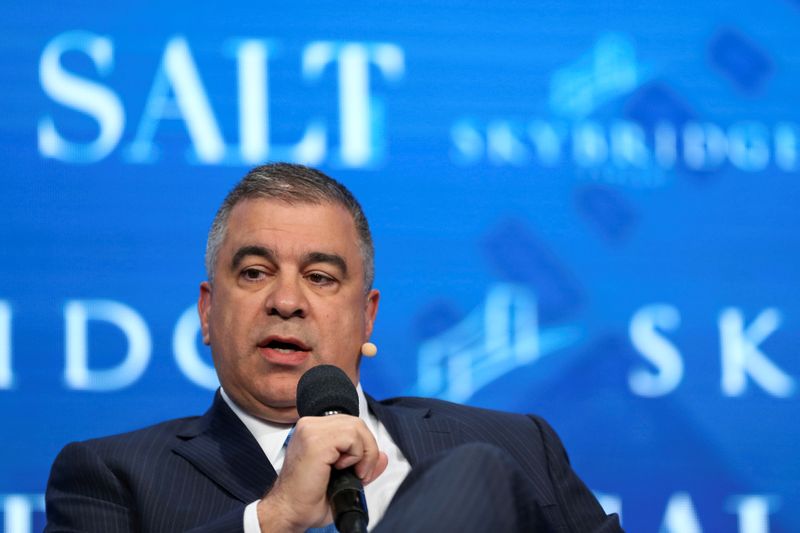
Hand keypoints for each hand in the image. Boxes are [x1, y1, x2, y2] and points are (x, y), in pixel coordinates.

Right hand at [257, 415, 388, 531]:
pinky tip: (343, 469)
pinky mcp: (316, 441)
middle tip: (361, 473)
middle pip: (356, 423)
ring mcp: (311, 430)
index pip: (350, 424)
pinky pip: (351, 437)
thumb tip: (383, 457)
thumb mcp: (343, 480)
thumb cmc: (307, 498)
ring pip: (356, 427)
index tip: (359, 469)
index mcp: (313, 430)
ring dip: (364, 454)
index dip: (362, 446)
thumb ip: (364, 465)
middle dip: (368, 449)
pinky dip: (357, 455)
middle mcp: (310, 426)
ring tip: (354, 473)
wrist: (289, 512)